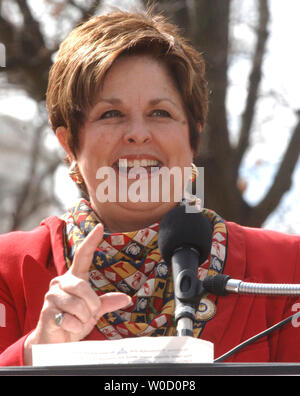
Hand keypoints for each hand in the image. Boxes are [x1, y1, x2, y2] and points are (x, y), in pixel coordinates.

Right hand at [24, 224, 130, 364]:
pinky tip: (68, 328)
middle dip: (91, 305)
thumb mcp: (93, 312)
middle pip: (83, 287)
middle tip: (88, 315)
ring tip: (76, 322)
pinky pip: (70, 319)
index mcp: (74, 278)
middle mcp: (61, 282)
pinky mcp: (47, 310)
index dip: (91, 241)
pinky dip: (75, 328)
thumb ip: (107, 302)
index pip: (83, 255)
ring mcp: (52, 295)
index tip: (100, 226)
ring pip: (78, 305)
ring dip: (83, 319)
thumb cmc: (74, 322)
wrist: (54, 342)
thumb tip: (127, 298)